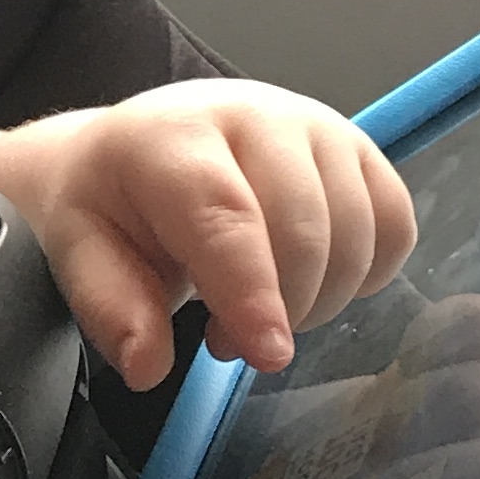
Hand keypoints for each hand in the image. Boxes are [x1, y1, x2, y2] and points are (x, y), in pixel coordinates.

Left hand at [0, 82, 413, 387]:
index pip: (225, 214)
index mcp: (174, 135)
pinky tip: (313, 280)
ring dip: (320, 298)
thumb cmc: (114, 206)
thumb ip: (112, 309)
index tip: (267, 354)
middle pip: (303, 227)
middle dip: (280, 308)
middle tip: (225, 341)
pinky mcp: (361, 150)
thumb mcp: (83, 254)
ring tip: (262, 307)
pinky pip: (396, 225)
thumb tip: (148, 365)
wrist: (139, 152)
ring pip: (357, 231)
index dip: (252, 291)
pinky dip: (366, 272)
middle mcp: (256, 113)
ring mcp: (318, 126)